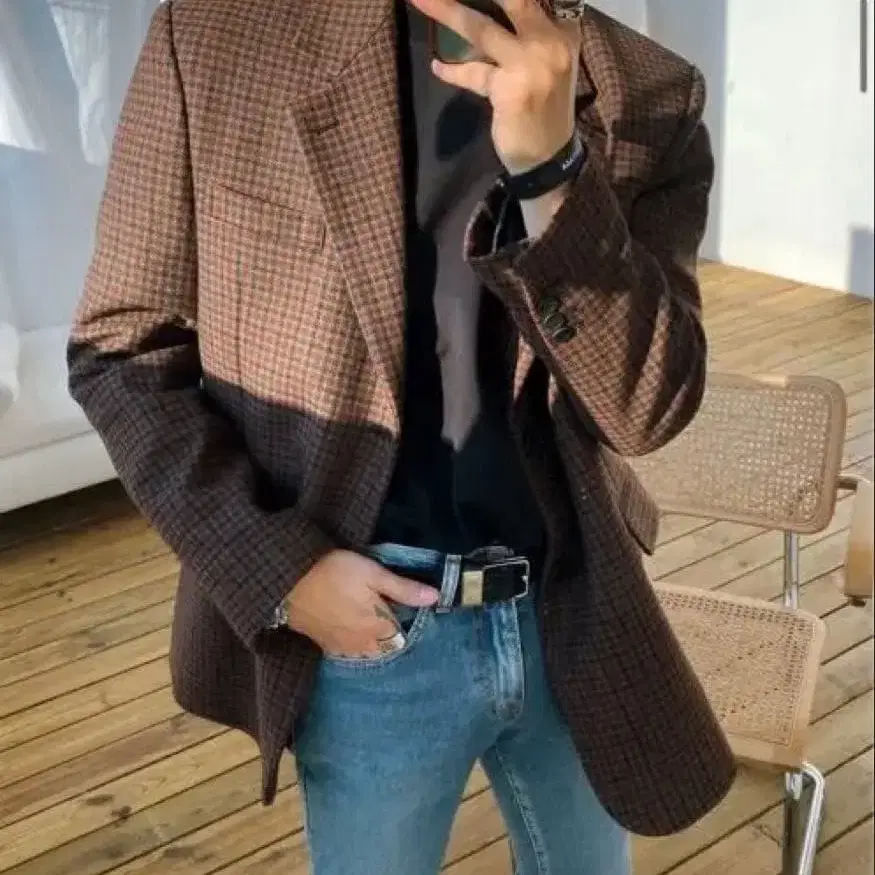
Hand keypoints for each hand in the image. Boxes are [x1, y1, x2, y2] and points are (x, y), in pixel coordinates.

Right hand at [286, 550, 438, 657]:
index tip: (405, 607)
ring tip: (371, 621)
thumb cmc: (336, 572)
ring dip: (373, 642)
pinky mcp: (325, 645)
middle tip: (390, 611)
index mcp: (380, 629)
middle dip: (391, 635)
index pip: (405, 637)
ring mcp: (342, 648)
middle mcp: (364, 645)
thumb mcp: (373, 573)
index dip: (408, 622)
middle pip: (386, 647)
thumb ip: (404, 589)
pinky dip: (354, 644)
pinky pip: (347, 652)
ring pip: (367, 652)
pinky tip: (352, 628)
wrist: (289, 581)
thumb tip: (436, 598)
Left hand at [409, 0, 579, 173]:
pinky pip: (472, 73)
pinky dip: (452, 70)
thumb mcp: (543, 64)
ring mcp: (531, 64)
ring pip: (481, 30)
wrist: (548, 157)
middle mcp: (551, 41)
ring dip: (447, 12)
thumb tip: (481, 12)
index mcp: (563, 30)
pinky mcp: (510, 88)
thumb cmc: (542, 108)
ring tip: (419, 0)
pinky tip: (437, 66)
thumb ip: (523, 35)